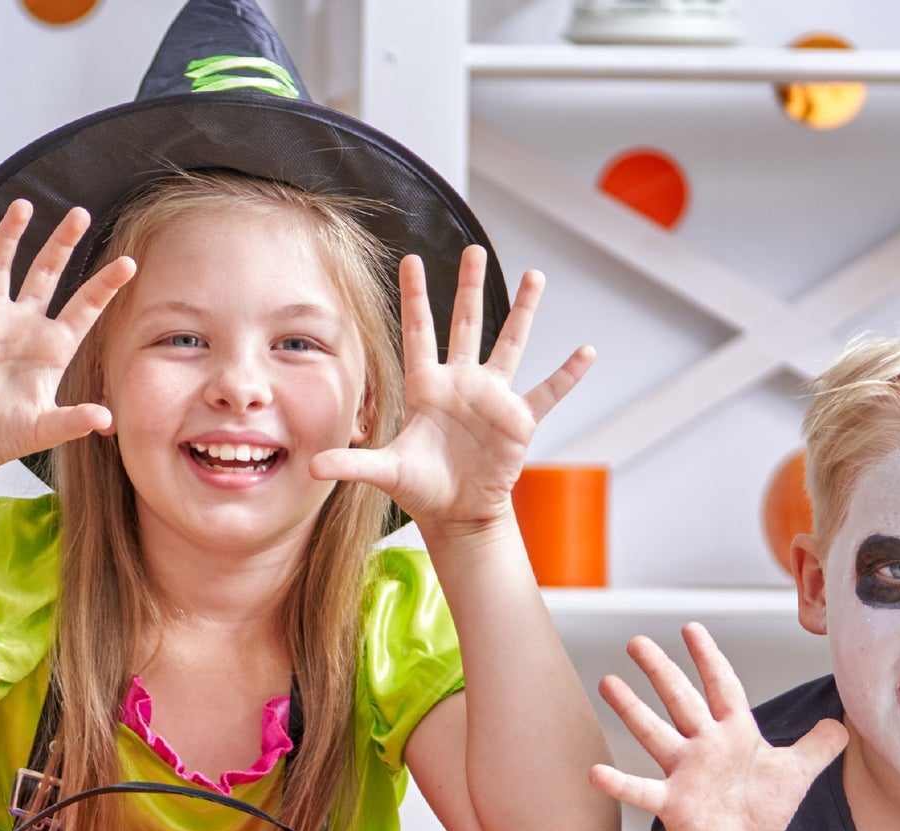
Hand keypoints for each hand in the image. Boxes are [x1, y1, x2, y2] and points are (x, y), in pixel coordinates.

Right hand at [0, 201, 134, 479]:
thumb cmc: (6, 436)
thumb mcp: (46, 429)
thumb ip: (74, 421)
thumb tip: (105, 419)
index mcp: (53, 348)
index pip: (84, 308)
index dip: (105, 285)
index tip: (130, 262)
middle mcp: (24, 327)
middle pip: (47, 275)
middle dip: (63, 244)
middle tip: (81, 213)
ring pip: (0, 267)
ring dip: (10, 236)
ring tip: (24, 206)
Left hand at [310, 246, 591, 532]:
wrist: (457, 513)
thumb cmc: (422, 488)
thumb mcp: (386, 472)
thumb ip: (352, 465)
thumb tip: (313, 467)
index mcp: (426, 387)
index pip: (418, 332)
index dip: (415, 297)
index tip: (410, 259)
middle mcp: (461, 383)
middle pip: (466, 324)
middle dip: (469, 286)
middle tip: (474, 248)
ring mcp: (492, 399)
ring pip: (510, 345)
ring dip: (523, 311)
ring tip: (537, 276)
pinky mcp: (518, 422)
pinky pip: (547, 393)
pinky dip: (567, 375)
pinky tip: (586, 353)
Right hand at [591, 623, 847, 830]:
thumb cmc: (761, 809)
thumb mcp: (797, 774)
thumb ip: (818, 747)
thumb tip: (844, 724)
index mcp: (734, 733)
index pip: (721, 686)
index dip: (709, 657)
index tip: (691, 628)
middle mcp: (704, 745)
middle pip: (681, 699)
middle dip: (661, 669)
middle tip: (636, 641)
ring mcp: (684, 772)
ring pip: (654, 732)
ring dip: (631, 709)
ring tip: (608, 681)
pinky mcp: (672, 803)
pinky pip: (641, 790)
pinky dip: (619, 783)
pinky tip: (595, 772)